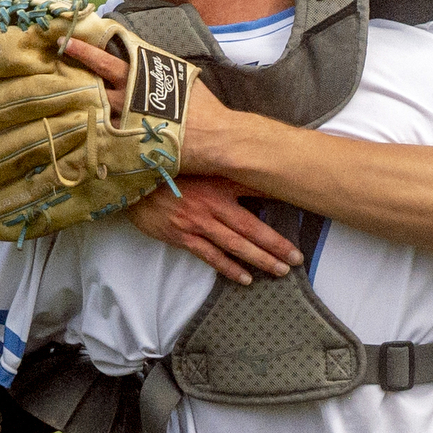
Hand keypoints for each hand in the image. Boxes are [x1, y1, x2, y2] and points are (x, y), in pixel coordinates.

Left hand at [65, 37, 244, 167]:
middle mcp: (132, 94)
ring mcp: (130, 120)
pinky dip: (92, 136)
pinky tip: (73, 138)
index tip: (65, 41)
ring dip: (78, 106)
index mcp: (144, 75)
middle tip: (51, 68)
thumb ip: (159, 68)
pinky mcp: (132, 144)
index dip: (85, 50)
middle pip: (94, 83)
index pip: (108, 59)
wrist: (220, 137)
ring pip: (96, 110)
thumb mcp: (182, 77)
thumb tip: (145, 60)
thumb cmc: (205, 106)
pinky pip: (106, 139)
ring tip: (56, 104)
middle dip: (73, 74)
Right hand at [126, 173, 303, 283]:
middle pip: (251, 227)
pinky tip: (245, 278)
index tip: (302, 209)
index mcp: (217, 181)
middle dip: (276, 244)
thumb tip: (247, 154)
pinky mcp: (181, 236)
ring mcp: (196, 222)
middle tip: (297, 258)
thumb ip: (221, 159)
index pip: (256, 191)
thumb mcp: (196, 158)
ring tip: (280, 271)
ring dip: (259, 259)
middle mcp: (211, 204)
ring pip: (235, 245)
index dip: (279, 200)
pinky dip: (228, 268)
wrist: (129, 179)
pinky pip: (209, 256)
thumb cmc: (164, 167)